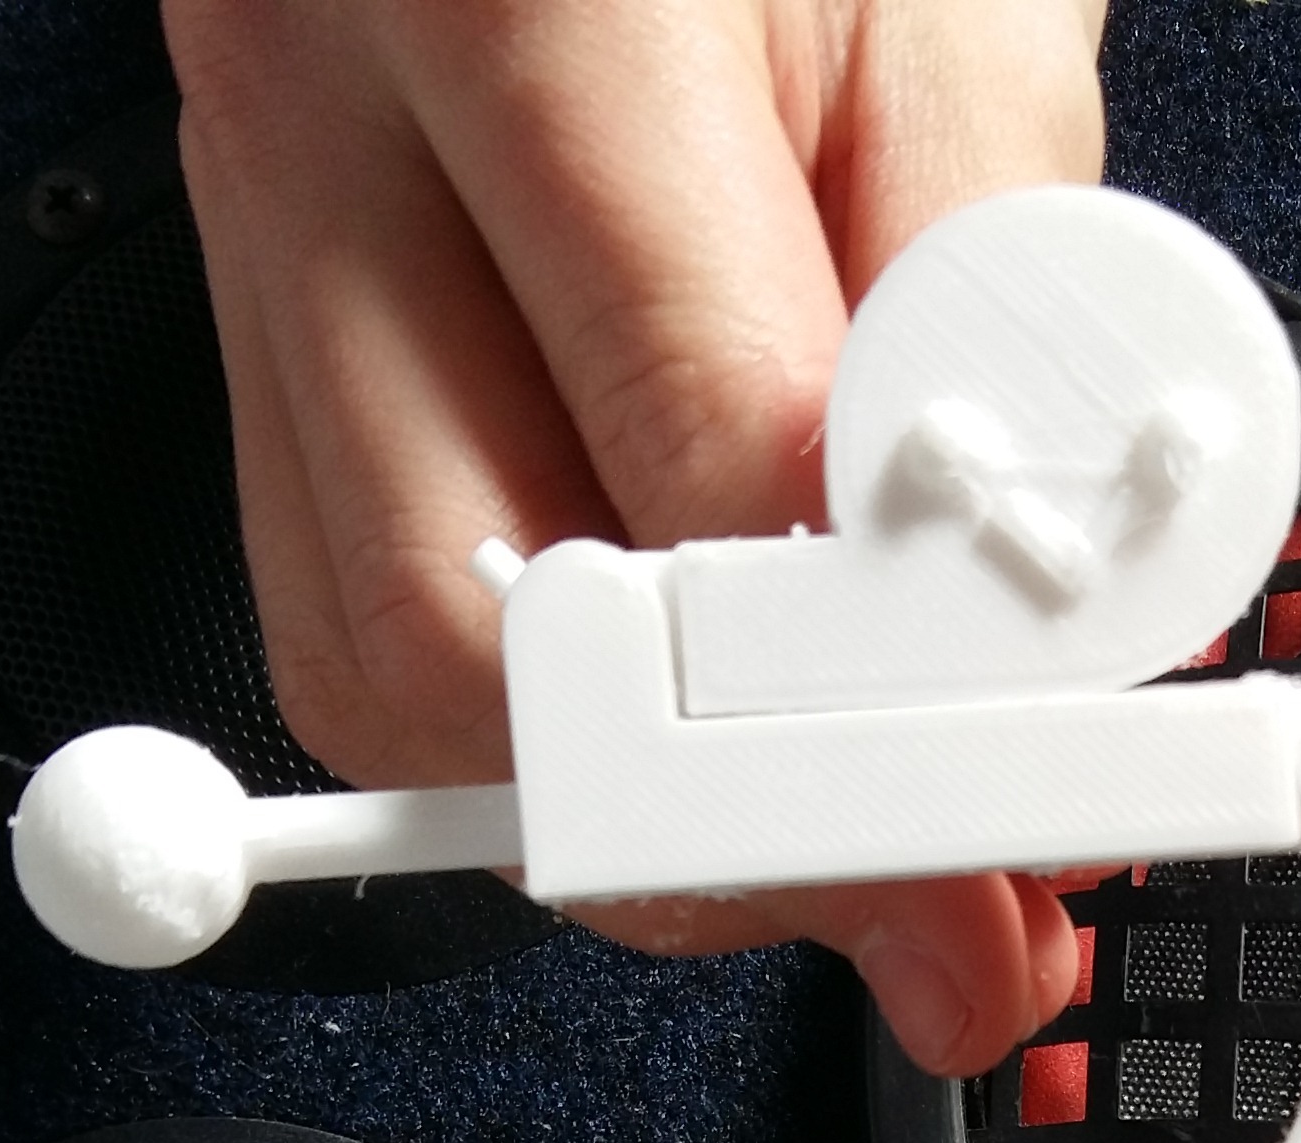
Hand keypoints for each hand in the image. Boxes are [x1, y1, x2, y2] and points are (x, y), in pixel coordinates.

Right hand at [163, 0, 1105, 1070]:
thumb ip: (1010, 309)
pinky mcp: (256, 308)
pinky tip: (680, 730)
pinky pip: (347, 611)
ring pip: (381, 677)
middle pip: (470, 651)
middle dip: (727, 837)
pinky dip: (526, 733)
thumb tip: (1047, 626)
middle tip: (928, 895)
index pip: (705, 476)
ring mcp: (253, 224)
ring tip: (822, 826)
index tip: (1015, 827)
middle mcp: (323, 126)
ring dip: (622, 819)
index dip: (889, 710)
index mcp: (524, 6)